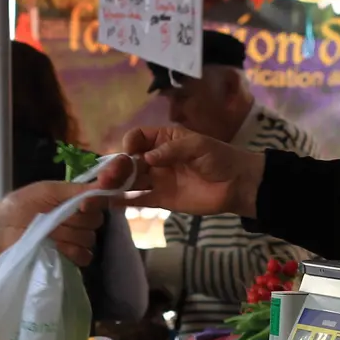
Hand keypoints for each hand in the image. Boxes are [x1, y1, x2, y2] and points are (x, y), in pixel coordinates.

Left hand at [0, 174, 117, 264]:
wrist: (0, 229)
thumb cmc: (22, 205)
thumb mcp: (49, 190)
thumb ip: (77, 189)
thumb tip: (107, 184)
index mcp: (77, 201)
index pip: (101, 202)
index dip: (95, 204)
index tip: (82, 206)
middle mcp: (80, 220)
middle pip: (96, 222)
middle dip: (75, 221)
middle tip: (54, 219)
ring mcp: (76, 240)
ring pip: (89, 239)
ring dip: (69, 236)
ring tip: (48, 234)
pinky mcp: (70, 259)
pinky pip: (85, 257)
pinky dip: (72, 252)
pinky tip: (57, 249)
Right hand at [120, 125, 264, 218]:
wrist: (237, 184)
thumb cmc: (220, 158)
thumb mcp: (198, 146)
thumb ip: (172, 150)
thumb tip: (147, 157)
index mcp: (163, 140)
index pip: (137, 138)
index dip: (130, 143)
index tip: (130, 151)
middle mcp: (156, 159)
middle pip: (129, 160)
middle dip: (116, 166)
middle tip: (108, 175)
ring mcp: (158, 179)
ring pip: (130, 180)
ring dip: (115, 183)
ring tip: (102, 188)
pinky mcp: (162, 199)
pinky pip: (140, 199)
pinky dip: (126, 200)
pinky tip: (111, 202)